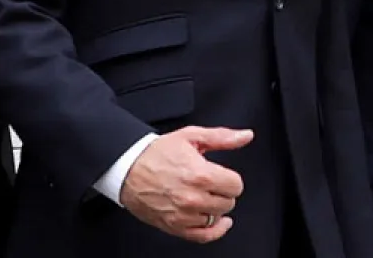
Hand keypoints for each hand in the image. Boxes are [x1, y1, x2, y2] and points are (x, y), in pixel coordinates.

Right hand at [120, 126, 252, 243]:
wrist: (127, 168)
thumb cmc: (155, 153)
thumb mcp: (190, 137)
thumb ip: (222, 137)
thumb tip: (245, 136)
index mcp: (200, 174)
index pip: (236, 185)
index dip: (230, 178)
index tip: (222, 176)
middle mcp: (193, 197)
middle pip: (228, 202)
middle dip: (222, 192)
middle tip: (209, 184)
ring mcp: (184, 214)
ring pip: (217, 217)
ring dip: (214, 207)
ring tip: (203, 196)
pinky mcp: (175, 226)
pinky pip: (205, 236)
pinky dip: (215, 230)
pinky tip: (218, 221)